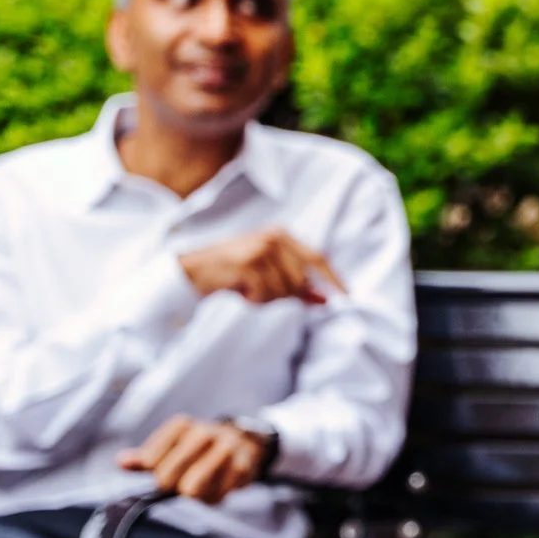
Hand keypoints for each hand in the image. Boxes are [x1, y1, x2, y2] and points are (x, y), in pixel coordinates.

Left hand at [119, 415, 271, 502]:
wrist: (244, 440)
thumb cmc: (199, 448)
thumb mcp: (171, 446)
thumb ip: (145, 457)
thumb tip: (121, 462)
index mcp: (181, 426)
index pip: (149, 462)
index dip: (156, 473)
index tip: (165, 469)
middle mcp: (203, 432)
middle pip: (167, 478)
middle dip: (173, 486)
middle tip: (184, 481)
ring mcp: (224, 449)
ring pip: (192, 490)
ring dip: (195, 494)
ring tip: (202, 484)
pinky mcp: (242, 467)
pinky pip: (216, 497)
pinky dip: (215, 497)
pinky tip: (219, 485)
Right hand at [178, 227, 346, 304]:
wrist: (191, 271)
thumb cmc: (233, 273)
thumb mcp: (267, 273)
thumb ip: (296, 284)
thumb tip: (325, 300)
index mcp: (283, 235)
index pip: (318, 258)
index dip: (333, 279)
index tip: (347, 297)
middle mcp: (274, 238)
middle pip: (300, 281)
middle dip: (286, 296)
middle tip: (260, 295)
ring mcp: (261, 250)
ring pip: (283, 291)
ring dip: (266, 300)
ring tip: (248, 291)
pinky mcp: (248, 264)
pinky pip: (264, 295)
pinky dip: (254, 301)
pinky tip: (241, 293)